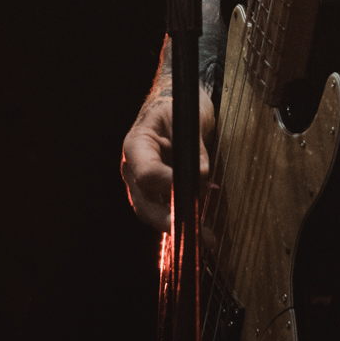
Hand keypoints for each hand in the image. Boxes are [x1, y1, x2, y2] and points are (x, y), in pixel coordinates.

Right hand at [121, 87, 215, 232]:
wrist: (173, 102)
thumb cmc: (175, 104)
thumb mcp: (187, 117)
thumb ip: (194, 147)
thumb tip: (202, 175)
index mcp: (136, 145)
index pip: (145, 172)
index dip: (166, 184)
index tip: (190, 189)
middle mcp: (135, 168)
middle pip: (144, 204)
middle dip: (168, 220)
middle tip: (193, 231)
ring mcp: (143, 183)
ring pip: (154, 214)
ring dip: (178, 227)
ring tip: (205, 238)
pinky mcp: (158, 191)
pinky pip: (166, 211)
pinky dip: (182, 222)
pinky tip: (202, 233)